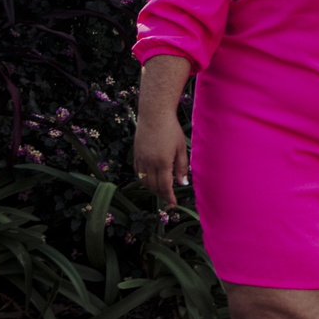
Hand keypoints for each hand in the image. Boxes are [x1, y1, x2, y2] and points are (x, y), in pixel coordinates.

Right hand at [134, 54, 192, 206]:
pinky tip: (150, 179)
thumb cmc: (171, 130)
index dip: (169, 197)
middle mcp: (149, 163)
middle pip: (154, 186)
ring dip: (152, 189)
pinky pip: (138, 172)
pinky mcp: (136, 154)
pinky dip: (144, 180)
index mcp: (163, 163)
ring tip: (160, 191)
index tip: (173, 203)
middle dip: (161, 195)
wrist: (154, 115)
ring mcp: (141, 159)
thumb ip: (182, 167)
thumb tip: (182, 184)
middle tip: (169, 199)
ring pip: (144, 181)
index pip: (165, 187)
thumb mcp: (181, 148)